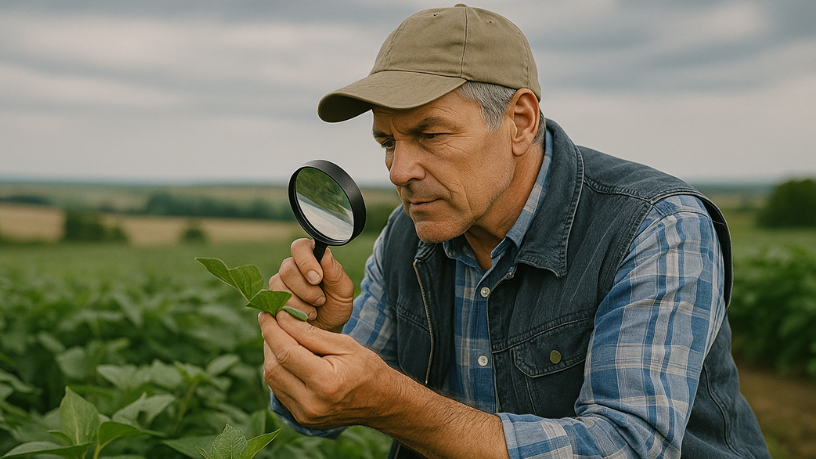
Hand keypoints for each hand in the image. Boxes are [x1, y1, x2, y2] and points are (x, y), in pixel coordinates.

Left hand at [259, 310, 395, 429]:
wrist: (382, 402)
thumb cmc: (367, 368)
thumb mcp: (345, 344)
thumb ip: (311, 333)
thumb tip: (282, 318)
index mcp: (325, 382)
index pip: (287, 352)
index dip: (273, 330)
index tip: (268, 312)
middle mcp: (311, 403)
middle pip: (274, 367)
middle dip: (269, 340)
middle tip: (271, 320)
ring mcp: (304, 415)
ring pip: (272, 380)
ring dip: (271, 355)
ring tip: (278, 335)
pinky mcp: (301, 419)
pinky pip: (279, 390)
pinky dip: (278, 370)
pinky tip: (285, 355)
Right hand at [269, 238, 353, 330]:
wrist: (325, 330)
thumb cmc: (336, 307)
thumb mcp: (343, 292)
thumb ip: (335, 273)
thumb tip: (325, 253)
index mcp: (311, 258)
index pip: (300, 247)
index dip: (306, 261)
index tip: (317, 278)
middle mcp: (292, 267)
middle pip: (287, 269)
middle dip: (305, 289)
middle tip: (320, 300)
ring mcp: (280, 283)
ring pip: (278, 286)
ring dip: (298, 303)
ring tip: (313, 312)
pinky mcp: (271, 299)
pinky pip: (272, 302)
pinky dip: (289, 312)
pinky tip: (301, 317)